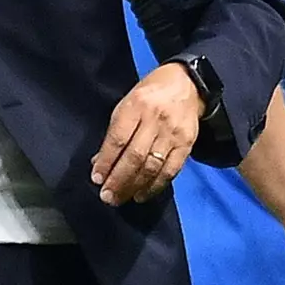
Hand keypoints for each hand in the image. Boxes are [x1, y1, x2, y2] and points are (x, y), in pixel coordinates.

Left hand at [91, 62, 202, 205]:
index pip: (118, 139)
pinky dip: (155, 185)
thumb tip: (99, 162)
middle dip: (119, 180)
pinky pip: (171, 170)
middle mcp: (155, 120)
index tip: (96, 179)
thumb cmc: (149, 95)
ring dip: (135, 186)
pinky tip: (142, 194)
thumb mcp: (126, 104)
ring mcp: (173, 133)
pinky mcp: (187, 144)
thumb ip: (114, 133)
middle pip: (135, 156)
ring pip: (152, 166)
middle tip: (107, 197)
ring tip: (121, 198)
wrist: (186, 85)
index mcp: (135, 106)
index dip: (106, 162)